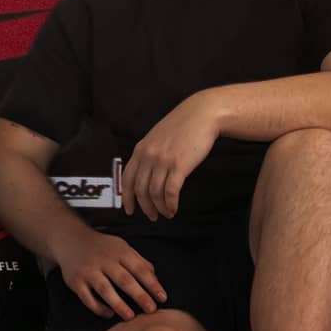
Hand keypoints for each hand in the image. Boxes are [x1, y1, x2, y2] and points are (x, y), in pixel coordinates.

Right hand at [57, 232, 164, 319]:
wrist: (70, 239)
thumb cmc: (102, 247)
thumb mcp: (121, 247)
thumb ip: (138, 261)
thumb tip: (155, 278)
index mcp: (119, 251)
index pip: (139, 269)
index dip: (152, 284)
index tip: (162, 297)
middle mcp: (104, 260)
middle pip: (124, 280)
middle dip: (139, 295)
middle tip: (151, 310)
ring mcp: (88, 271)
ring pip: (105, 290)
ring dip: (119, 304)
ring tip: (131, 317)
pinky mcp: (76, 282)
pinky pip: (87, 298)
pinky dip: (98, 308)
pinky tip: (109, 314)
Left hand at [123, 95, 220, 220]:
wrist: (202, 114)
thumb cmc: (183, 125)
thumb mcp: (158, 137)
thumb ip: (149, 153)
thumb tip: (145, 174)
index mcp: (141, 149)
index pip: (127, 179)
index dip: (127, 198)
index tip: (130, 210)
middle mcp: (148, 156)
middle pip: (140, 190)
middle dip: (145, 207)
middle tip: (152, 217)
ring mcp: (163, 161)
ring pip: (155, 193)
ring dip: (160, 207)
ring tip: (167, 213)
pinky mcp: (179, 165)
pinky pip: (171, 191)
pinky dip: (171, 203)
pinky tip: (174, 208)